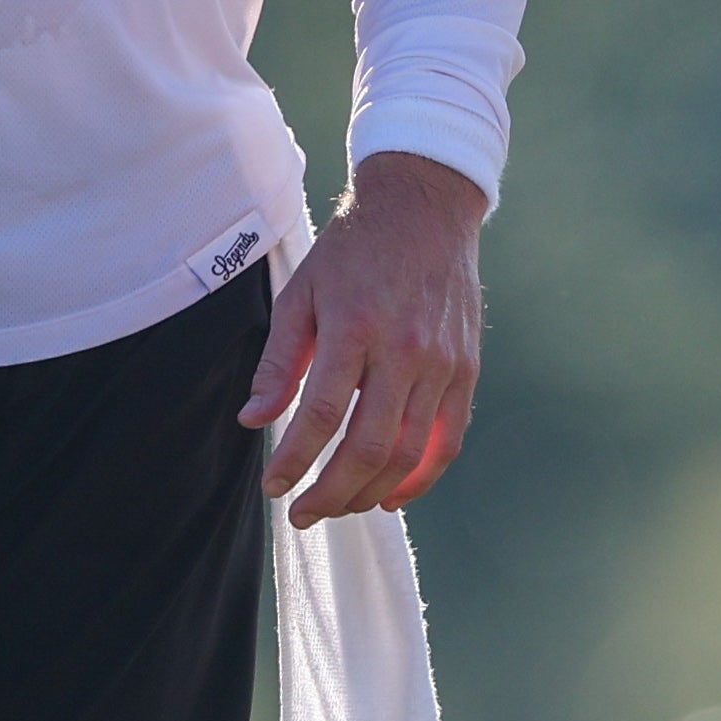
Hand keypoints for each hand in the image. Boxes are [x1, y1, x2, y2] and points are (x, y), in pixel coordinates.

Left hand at [251, 153, 484, 525]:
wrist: (425, 207)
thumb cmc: (353, 250)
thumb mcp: (302, 293)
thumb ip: (278, 360)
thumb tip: (253, 420)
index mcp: (354, 326)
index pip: (319, 415)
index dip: (293, 462)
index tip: (274, 487)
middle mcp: (403, 349)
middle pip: (368, 447)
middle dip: (330, 494)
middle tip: (302, 513)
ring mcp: (441, 361)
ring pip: (409, 453)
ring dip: (370, 493)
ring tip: (340, 506)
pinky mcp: (466, 368)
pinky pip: (447, 440)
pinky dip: (421, 477)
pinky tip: (392, 495)